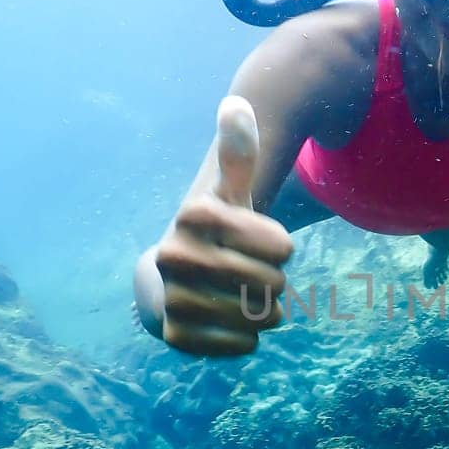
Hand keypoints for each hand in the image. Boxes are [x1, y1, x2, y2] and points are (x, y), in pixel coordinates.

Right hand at [153, 96, 293, 356]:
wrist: (167, 280)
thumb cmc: (214, 231)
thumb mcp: (228, 192)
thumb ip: (238, 153)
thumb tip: (237, 103)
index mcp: (194, 213)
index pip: (281, 245)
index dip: (281, 247)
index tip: (262, 243)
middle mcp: (175, 254)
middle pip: (273, 283)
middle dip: (274, 282)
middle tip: (254, 274)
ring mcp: (173, 297)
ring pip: (259, 317)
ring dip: (264, 311)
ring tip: (245, 298)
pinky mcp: (177, 336)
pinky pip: (242, 344)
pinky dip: (247, 338)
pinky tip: (231, 322)